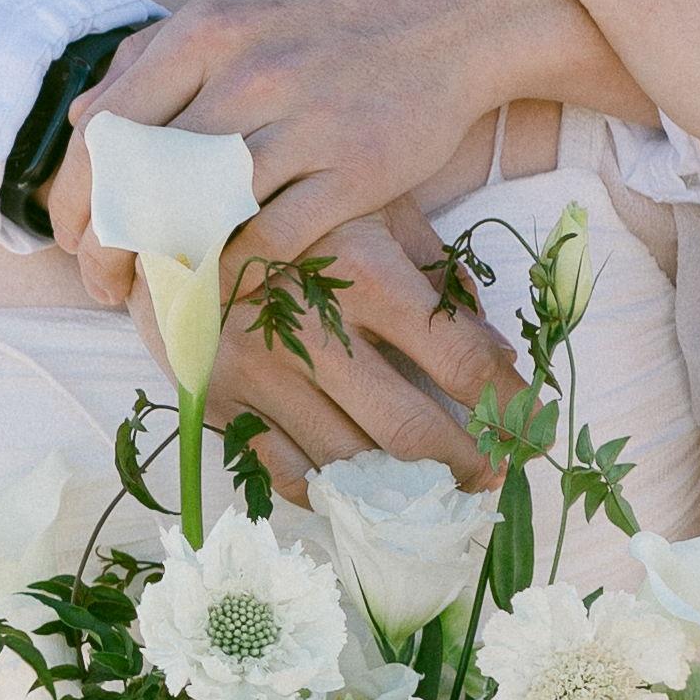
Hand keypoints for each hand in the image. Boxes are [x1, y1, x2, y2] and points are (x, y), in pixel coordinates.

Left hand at [51, 0, 566, 385]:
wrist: (463, 1)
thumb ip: (158, 54)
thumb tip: (83, 119)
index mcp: (208, 28)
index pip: (105, 130)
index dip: (74, 199)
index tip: (71, 238)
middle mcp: (249, 74)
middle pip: (141, 185)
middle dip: (106, 251)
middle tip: (101, 285)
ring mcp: (307, 124)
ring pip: (202, 218)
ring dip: (163, 271)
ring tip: (150, 294)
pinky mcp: (360, 172)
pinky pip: (276, 241)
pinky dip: (239, 271)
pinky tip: (224, 281)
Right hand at [183, 211, 498, 490]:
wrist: (166, 204)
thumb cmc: (295, 205)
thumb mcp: (375, 209)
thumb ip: (439, 274)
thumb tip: (500, 351)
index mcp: (364, 272)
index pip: (462, 361)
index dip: (510, 404)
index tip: (533, 424)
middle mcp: (314, 331)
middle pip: (414, 431)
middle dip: (470, 466)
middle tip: (496, 474)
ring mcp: (262, 372)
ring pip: (353, 465)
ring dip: (409, 494)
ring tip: (440, 495)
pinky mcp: (220, 400)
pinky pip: (289, 472)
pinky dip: (335, 495)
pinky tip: (364, 492)